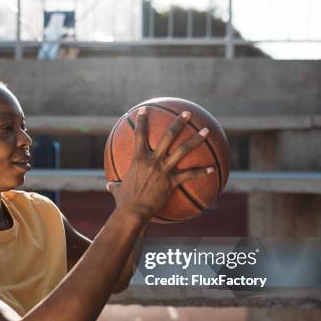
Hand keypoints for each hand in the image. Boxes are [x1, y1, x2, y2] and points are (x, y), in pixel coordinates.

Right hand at [106, 107, 212, 222]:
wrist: (133, 211)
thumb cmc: (123, 201)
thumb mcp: (116, 189)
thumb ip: (114, 184)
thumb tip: (109, 185)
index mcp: (138, 158)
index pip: (140, 134)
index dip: (142, 120)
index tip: (145, 109)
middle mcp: (153, 160)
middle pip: (168, 135)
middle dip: (178, 122)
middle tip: (187, 113)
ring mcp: (164, 169)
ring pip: (183, 150)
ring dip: (196, 139)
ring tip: (206, 130)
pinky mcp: (172, 181)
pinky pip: (190, 174)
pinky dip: (201, 171)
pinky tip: (212, 169)